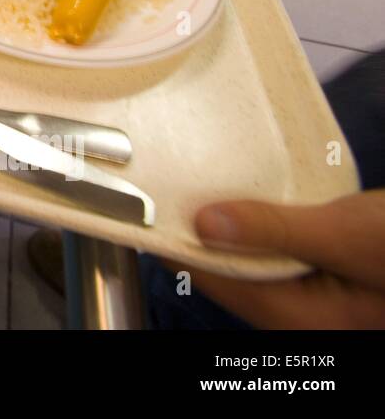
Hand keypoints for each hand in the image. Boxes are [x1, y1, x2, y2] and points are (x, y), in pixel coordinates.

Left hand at [174, 191, 384, 328]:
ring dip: (226, 222)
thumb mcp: (343, 235)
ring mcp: (304, 295)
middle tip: (174, 180)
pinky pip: (268, 249)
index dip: (179, 239)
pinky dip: (254, 224)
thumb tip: (204, 223)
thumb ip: (276, 229)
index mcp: (295, 316)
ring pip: (245, 256)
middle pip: (224, 268)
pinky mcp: (314, 273)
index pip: (213, 279)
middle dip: (199, 228)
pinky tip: (246, 195)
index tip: (153, 200)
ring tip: (201, 182)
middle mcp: (294, 312)